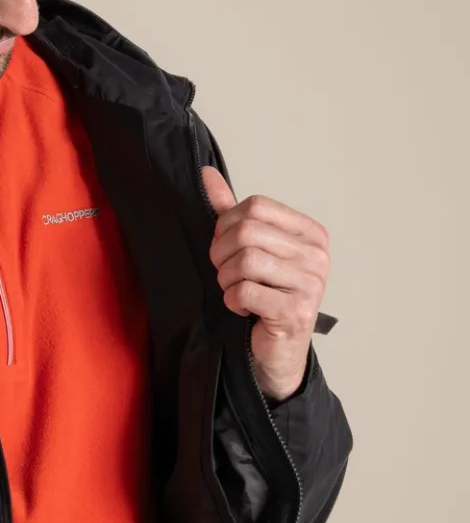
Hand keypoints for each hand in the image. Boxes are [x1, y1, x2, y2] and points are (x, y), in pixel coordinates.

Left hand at [201, 166, 329, 401]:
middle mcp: (317, 255)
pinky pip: (245, 292)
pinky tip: (243, 310)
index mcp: (310, 234)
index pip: (254, 206)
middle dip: (221, 255)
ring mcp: (312, 284)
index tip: (226, 248)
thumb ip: (228, 210)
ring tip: (237, 292)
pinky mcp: (298, 312)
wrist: (275, 350)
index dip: (226, 225)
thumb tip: (205, 172)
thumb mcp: (247, 247)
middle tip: (226, 274)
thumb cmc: (263, 296)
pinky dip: (232, 302)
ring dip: (227, 281)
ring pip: (244, 261)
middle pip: (246, 232)